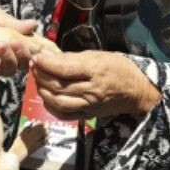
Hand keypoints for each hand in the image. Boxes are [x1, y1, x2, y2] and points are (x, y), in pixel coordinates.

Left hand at [0, 0, 37, 77]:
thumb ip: (12, 24)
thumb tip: (34, 25)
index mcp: (7, 46)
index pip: (23, 57)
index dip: (26, 53)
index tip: (21, 41)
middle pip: (16, 66)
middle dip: (18, 55)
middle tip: (12, 42)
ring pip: (5, 70)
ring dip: (6, 59)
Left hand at [31, 50, 160, 120]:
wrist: (136, 90)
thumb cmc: (118, 68)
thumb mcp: (98, 54)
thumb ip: (73, 57)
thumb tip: (50, 56)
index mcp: (94, 70)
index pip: (64, 68)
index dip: (46, 63)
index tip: (36, 57)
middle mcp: (91, 89)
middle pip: (58, 85)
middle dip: (41, 75)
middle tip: (34, 66)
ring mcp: (89, 104)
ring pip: (58, 101)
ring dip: (43, 91)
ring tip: (38, 80)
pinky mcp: (87, 115)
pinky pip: (64, 115)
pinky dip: (51, 107)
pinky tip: (45, 97)